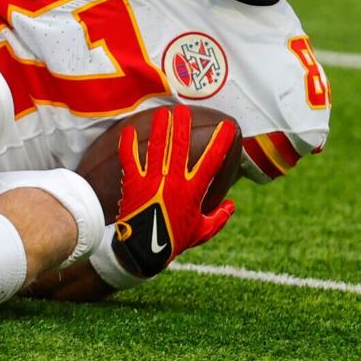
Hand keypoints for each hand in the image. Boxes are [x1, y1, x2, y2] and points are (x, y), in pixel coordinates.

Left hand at [112, 105, 235, 277]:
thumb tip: (232, 205)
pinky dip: (128, 144)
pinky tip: (128, 129)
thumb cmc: (173, 241)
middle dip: (183, 125)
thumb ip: (219, 218)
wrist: (143, 250)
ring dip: (161, 128)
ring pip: (158, 147)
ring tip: (163, 112)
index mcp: (193, 191)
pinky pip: (130, 158)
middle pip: (181, 146)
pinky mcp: (133, 182)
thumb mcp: (202, 232)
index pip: (212, 161)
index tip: (229, 126)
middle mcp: (174, 180)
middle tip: (184, 110)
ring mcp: (152, 179)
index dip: (221, 142)